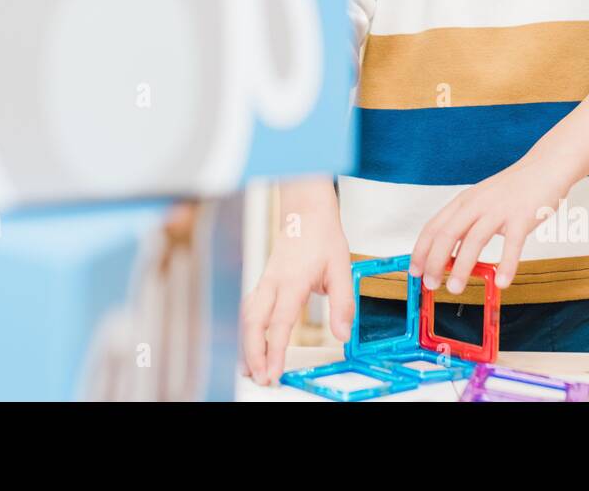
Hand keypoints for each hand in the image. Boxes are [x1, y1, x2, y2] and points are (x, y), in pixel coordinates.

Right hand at [240, 178, 353, 385]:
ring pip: (247, 316)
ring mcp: (265, 281)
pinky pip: (249, 309)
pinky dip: (246, 330)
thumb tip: (343, 334)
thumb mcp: (342, 269)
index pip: (280, 322)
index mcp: (293, 280)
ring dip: (245, 344)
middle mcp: (273, 282)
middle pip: (254, 322)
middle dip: (253, 353)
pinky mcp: (264, 282)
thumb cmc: (322, 237)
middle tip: (259, 377)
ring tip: (248, 369)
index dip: (275, 350)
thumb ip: (342, 304)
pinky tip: (249, 345)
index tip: (274, 371)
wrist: (306, 212)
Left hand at [408, 152, 578, 294]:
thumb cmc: (511, 190)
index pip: (433, 227)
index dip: (421, 250)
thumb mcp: (480, 201)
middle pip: (448, 234)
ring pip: (474, 240)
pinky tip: (501, 283)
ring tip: (454, 289)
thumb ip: (465, 223)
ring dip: (461, 268)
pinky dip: (506, 265)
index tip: (414, 270)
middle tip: (430, 284)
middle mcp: (477, 204)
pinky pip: (513, 245)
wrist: (544, 168)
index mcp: (463, 201)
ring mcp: (500, 210)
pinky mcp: (523, 217)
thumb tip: (448, 254)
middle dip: (435, 262)